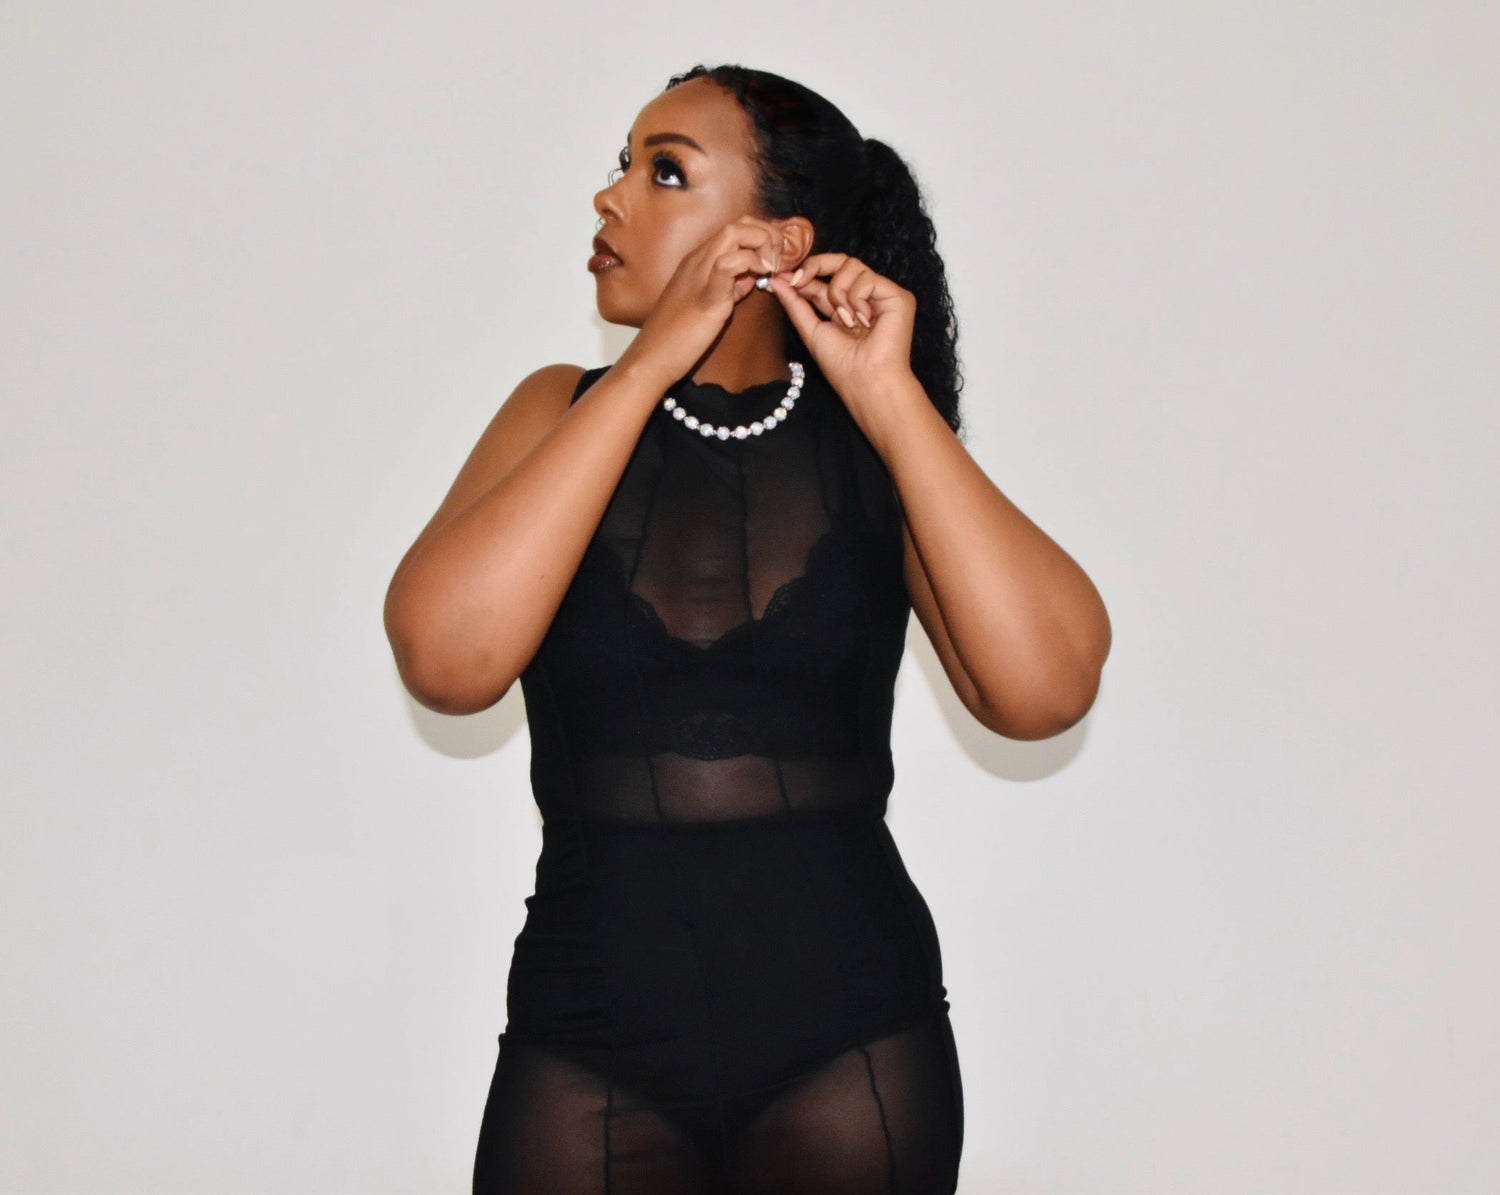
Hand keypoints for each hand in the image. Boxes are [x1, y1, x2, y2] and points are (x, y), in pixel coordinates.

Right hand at [615, 216, 787, 386]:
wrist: (652, 357)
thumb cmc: (678, 336)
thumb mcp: (710, 303)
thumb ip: (731, 286)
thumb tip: (752, 276)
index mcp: (698, 261)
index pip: (736, 229)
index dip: (762, 236)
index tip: (776, 257)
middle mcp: (698, 260)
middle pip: (739, 223)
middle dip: (768, 233)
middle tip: (781, 259)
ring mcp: (700, 274)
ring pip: (734, 232)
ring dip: (763, 243)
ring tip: (773, 266)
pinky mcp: (706, 295)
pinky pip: (730, 263)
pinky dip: (751, 263)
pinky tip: (761, 278)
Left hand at [767, 252, 918, 419]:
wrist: (865, 381)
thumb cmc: (842, 366)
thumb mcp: (810, 330)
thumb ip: (795, 303)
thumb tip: (776, 279)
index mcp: (846, 307)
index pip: (825, 279)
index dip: (805, 274)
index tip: (784, 277)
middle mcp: (866, 298)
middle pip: (841, 261)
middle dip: (816, 266)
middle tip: (799, 278)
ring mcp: (883, 296)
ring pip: (852, 265)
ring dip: (838, 293)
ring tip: (846, 321)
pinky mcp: (899, 297)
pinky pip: (868, 278)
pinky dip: (857, 298)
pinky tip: (863, 321)